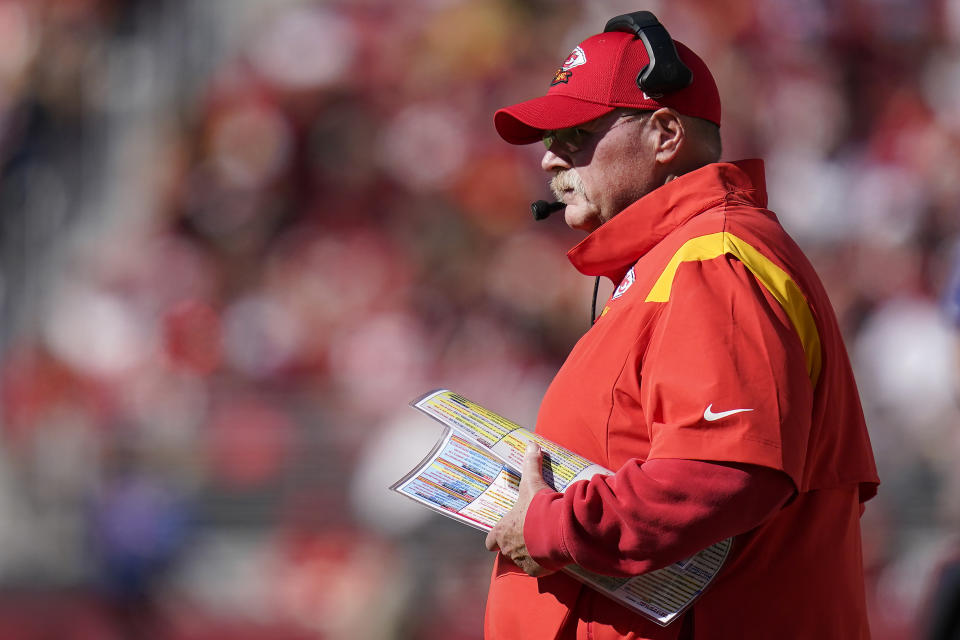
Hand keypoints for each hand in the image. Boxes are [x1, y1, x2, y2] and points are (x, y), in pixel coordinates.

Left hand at [484, 443, 555, 576]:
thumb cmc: (539, 507)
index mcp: (502, 531)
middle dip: (516, 544)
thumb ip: (531, 464)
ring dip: (530, 554)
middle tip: (529, 534)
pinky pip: (538, 569)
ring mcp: (522, 561)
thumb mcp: (533, 483)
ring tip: (543, 542)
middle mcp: (508, 549)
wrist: (558, 528)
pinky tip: (552, 553)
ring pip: (522, 560)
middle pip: (507, 551)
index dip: (495, 538)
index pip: (490, 541)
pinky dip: (544, 563)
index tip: (502, 534)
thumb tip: (531, 443)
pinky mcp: (537, 571)